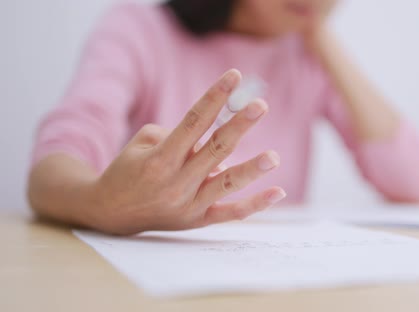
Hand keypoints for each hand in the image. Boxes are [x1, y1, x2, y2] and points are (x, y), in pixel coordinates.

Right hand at [88, 69, 285, 234]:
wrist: (109, 213)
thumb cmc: (129, 169)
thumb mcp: (143, 143)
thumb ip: (180, 136)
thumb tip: (217, 141)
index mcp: (160, 158)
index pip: (193, 122)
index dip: (214, 97)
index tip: (233, 77)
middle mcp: (176, 182)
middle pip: (214, 150)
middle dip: (239, 126)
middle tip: (260, 106)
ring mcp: (188, 204)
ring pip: (226, 184)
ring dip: (251, 169)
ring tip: (273, 157)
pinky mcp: (197, 221)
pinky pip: (230, 213)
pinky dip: (254, 204)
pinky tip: (277, 192)